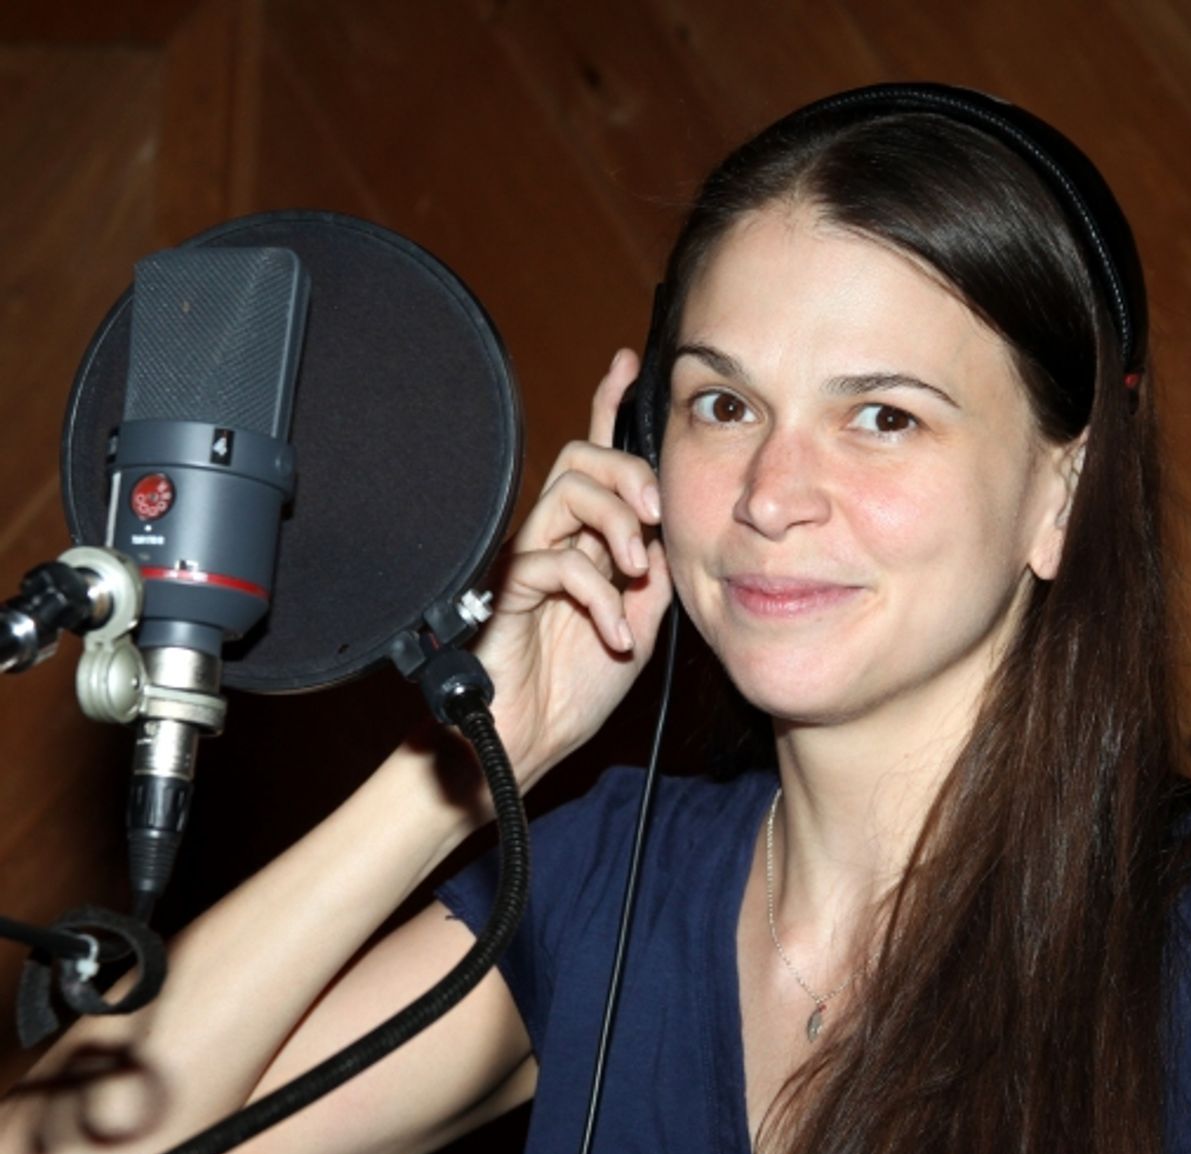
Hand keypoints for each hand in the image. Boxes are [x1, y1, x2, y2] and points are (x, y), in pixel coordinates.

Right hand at [474, 349, 672, 786]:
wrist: (532, 739)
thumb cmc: (576, 685)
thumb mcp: (639, 620)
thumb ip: (652, 571)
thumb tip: (672, 529)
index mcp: (585, 541)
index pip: (597, 460)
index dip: (609, 406)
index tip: (629, 363)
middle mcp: (553, 540)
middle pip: (582, 458)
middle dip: (627, 473)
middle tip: (655, 516)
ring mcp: (526, 562)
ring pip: (566, 492)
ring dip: (614, 524)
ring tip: (635, 573)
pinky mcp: (504, 592)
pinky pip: (553, 561)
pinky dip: (597, 595)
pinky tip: (612, 633)